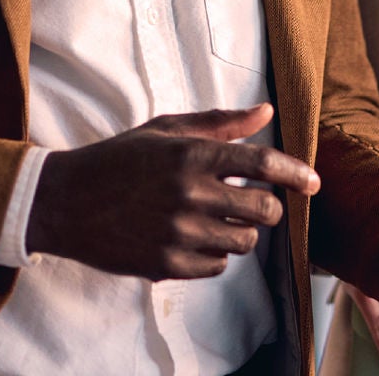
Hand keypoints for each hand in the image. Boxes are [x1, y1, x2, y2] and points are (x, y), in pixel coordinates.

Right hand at [25, 103, 319, 279]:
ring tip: (212, 218)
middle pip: (263, 210)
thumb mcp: (165, 130)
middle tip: (250, 201)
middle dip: (266, 207)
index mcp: (190, 154)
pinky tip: (190, 238)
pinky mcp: (167, 265)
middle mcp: (189, 194)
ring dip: (237, 232)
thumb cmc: (118, 159)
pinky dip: (213, 255)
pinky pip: (217, 267)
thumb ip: (220, 123)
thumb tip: (266, 111)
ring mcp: (178, 233)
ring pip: (243, 242)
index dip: (296, 173)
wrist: (64, 201)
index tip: (313, 183)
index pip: (262, 163)